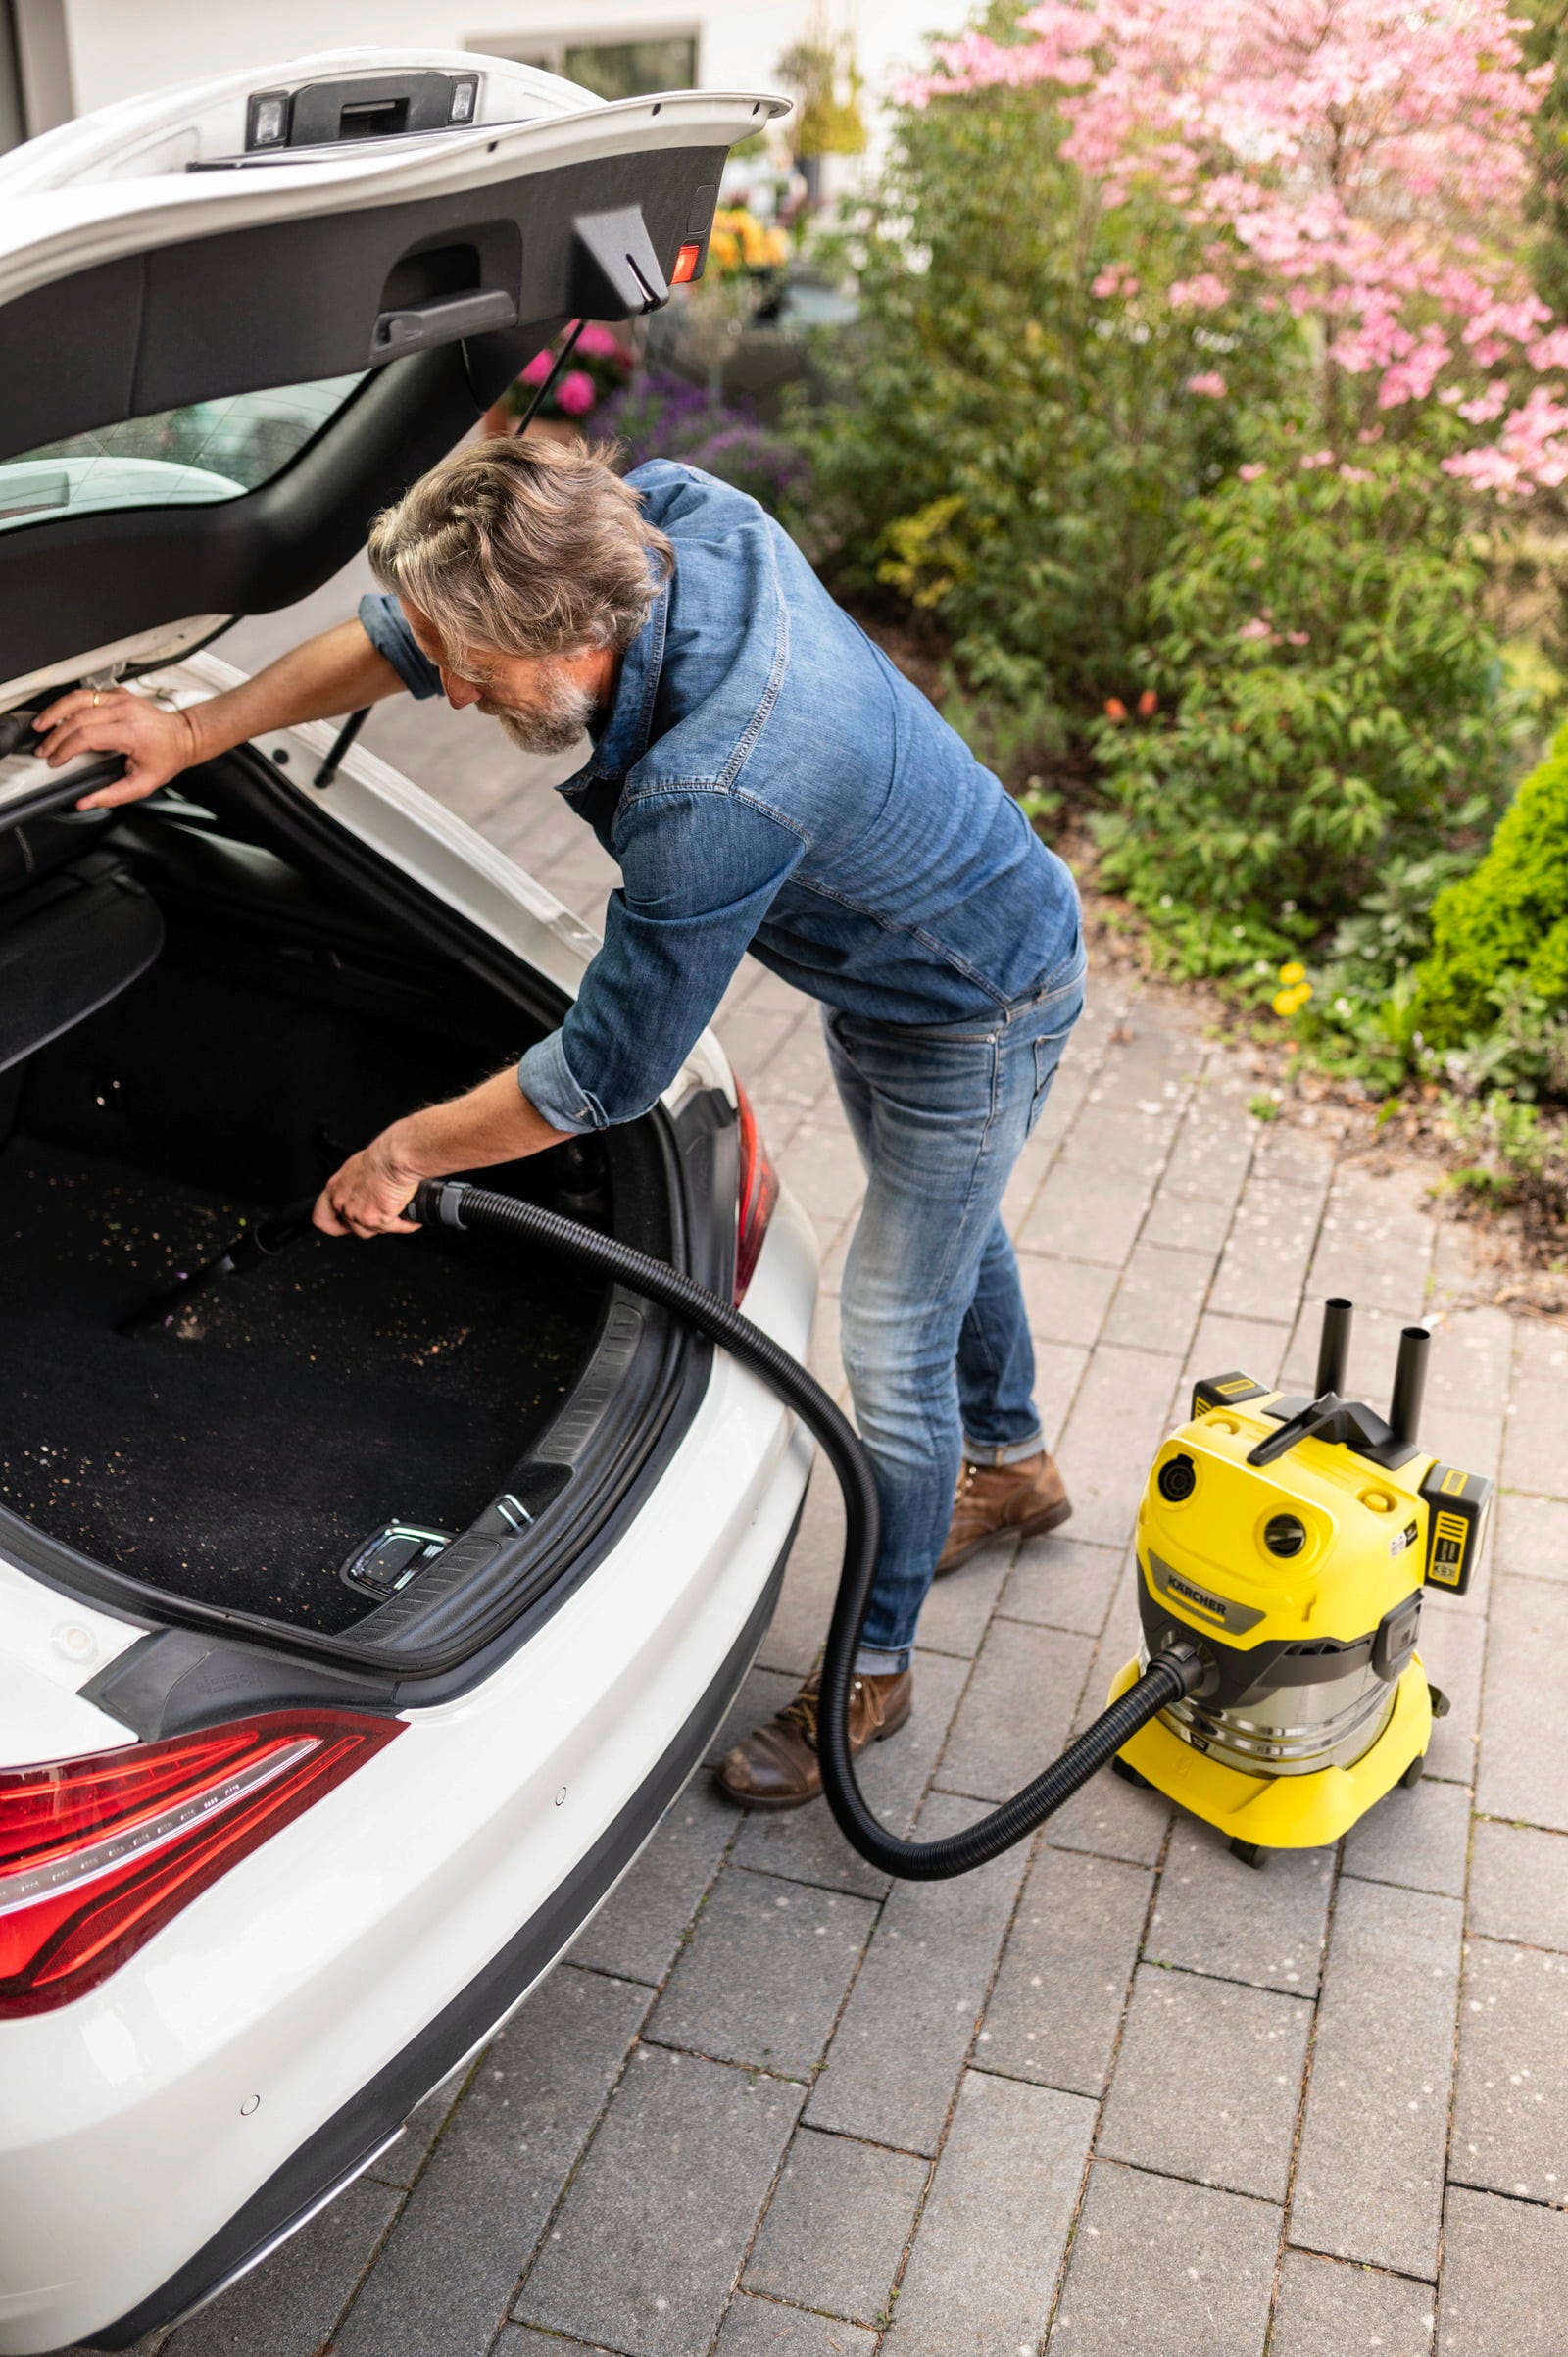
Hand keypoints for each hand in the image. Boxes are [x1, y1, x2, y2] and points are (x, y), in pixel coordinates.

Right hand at [32, 686, 199, 808]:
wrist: (185, 736)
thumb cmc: (167, 757)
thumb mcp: (144, 784)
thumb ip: (113, 795)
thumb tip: (85, 802)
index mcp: (131, 731)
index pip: (87, 735)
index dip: (65, 749)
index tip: (55, 761)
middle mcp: (125, 710)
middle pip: (78, 716)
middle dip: (55, 735)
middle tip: (44, 750)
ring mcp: (121, 699)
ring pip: (79, 697)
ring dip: (55, 711)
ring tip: (41, 725)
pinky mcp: (118, 694)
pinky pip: (88, 694)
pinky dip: (69, 704)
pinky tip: (60, 715)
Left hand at [314, 1127, 424, 1238]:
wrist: (395, 1157)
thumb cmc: (380, 1156)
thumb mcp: (357, 1168)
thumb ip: (353, 1186)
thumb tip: (364, 1192)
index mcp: (335, 1189)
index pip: (321, 1217)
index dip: (333, 1225)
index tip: (342, 1225)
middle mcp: (344, 1204)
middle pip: (353, 1227)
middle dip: (369, 1223)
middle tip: (380, 1217)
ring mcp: (359, 1214)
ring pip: (373, 1230)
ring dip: (387, 1224)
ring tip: (398, 1213)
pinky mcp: (378, 1220)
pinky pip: (394, 1228)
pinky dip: (406, 1224)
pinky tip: (412, 1219)